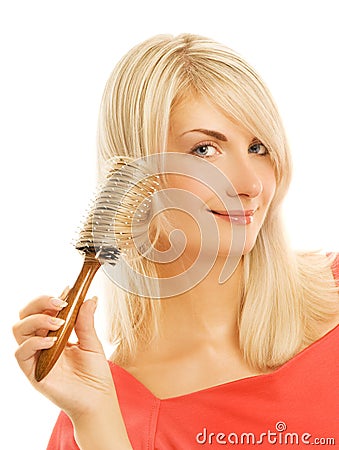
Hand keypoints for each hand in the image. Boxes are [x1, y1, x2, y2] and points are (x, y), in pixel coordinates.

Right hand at [12, 288, 115, 420]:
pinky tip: (52, 342)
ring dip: (38, 320)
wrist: (98, 400)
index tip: (67, 292)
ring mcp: (35, 357)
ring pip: (19, 329)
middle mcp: (41, 343)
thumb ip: (86, 321)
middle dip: (39, 303)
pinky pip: (21, 353)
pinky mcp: (32, 373)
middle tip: (60, 302)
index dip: (50, 299)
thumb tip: (89, 298)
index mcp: (54, 334)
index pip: (41, 310)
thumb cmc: (95, 375)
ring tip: (59, 323)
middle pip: (25, 315)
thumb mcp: (92, 343)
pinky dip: (34, 343)